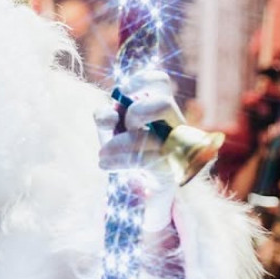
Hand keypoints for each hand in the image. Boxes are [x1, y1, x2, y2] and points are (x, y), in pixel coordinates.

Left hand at [97, 70, 184, 229]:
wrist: (136, 198)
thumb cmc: (125, 158)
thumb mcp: (111, 133)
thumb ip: (106, 118)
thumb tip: (110, 113)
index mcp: (160, 112)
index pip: (160, 82)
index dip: (141, 80)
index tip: (123, 91)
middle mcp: (175, 128)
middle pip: (163, 103)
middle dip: (136, 113)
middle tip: (126, 126)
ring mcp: (175, 152)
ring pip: (149, 137)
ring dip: (119, 143)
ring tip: (103, 154)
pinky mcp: (169, 175)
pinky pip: (145, 160)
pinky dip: (118, 160)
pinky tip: (104, 163)